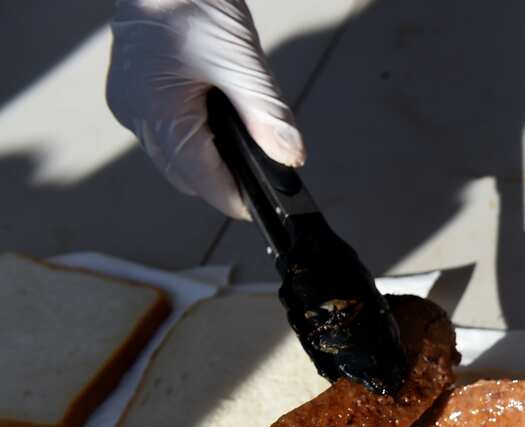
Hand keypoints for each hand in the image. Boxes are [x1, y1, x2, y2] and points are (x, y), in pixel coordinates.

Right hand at [106, 0, 303, 218]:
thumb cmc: (189, 1)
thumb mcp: (240, 61)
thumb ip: (267, 115)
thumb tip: (289, 158)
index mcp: (156, 113)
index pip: (201, 181)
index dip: (236, 198)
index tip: (266, 205)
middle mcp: (135, 114)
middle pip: (186, 174)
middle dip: (224, 177)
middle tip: (263, 167)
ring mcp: (130, 102)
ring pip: (175, 153)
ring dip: (208, 155)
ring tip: (243, 137)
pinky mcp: (133, 88)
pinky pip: (165, 128)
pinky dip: (194, 131)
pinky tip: (217, 115)